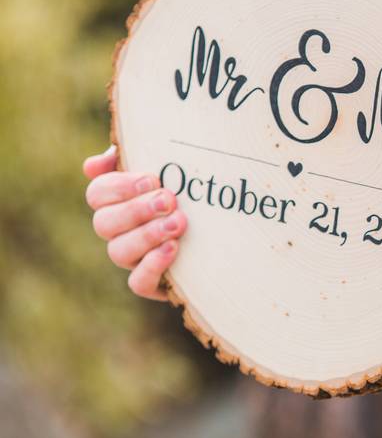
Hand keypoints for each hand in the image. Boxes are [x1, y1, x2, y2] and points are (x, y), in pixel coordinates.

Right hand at [83, 145, 186, 300]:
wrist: (228, 228)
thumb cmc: (193, 188)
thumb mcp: (173, 165)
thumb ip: (139, 154)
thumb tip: (99, 161)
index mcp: (118, 201)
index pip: (97, 194)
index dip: (119, 187)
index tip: (154, 179)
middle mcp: (119, 231)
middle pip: (103, 223)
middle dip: (137, 210)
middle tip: (170, 200)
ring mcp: (134, 258)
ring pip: (118, 253)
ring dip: (147, 235)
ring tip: (178, 223)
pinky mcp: (153, 282)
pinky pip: (138, 283)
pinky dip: (152, 266)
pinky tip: (173, 249)